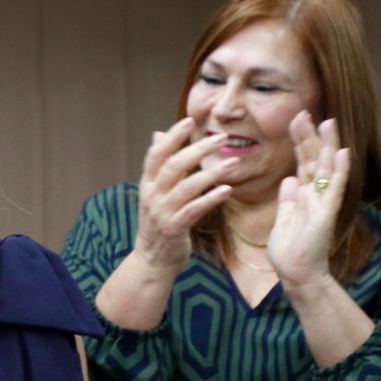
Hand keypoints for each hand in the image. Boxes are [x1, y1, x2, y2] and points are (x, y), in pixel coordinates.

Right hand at [133, 118, 236, 272]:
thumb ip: (159, 165)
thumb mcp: (154, 191)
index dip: (172, 137)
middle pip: (174, 166)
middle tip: (221, 138)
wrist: (152, 259)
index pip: (156, 154)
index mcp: (147, 183)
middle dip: (198, 150)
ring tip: (233, 163)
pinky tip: (227, 190)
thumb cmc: (159, 221)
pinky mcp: (174, 228)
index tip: (189, 121)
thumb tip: (158, 134)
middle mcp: (152, 195)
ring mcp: (162, 212)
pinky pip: (194, 210)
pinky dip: (211, 199)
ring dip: (211, 173)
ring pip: (186, 187)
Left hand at [270, 112, 349, 288]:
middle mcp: (317, 195)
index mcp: (304, 195)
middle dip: (309, 136)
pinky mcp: (326, 214)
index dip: (299, 141)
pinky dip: (338, 170)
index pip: (302, 162)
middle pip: (314, 159)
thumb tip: (288, 180)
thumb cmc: (290, 250)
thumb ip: (288, 198)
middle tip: (303, 111)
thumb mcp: (284, 218)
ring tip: (328, 121)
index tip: (295, 119)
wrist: (297, 274)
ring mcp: (323, 202)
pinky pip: (333, 188)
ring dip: (326, 145)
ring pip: (325, 168)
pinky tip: (341, 153)